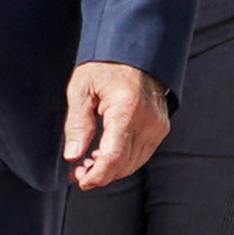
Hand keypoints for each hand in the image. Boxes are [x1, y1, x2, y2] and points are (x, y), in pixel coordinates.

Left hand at [62, 61, 170, 191]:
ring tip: (88, 162)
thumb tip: (72, 156)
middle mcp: (148, 121)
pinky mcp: (161, 129)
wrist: (135, 53)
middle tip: (77, 170)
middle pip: (124, 165)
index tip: (81, 181)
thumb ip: (76, 123)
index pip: (114, 156)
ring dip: (110, 169)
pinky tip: (104, 154)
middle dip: (100, 174)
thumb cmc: (105, 67)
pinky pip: (141, 155)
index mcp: (127, 109)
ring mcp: (158, 126)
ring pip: (133, 164)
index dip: (97, 175)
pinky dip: (122, 161)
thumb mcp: (81, 88)